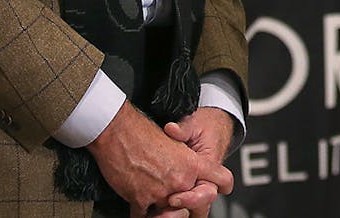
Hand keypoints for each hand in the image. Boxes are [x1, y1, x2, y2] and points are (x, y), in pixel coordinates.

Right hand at [88, 102, 232, 212]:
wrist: (117, 130)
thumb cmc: (142, 131)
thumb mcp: (175, 138)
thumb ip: (186, 159)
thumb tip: (191, 171)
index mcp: (193, 163)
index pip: (221, 179)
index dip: (222, 184)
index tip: (217, 188)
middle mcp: (181, 180)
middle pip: (190, 200)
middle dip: (180, 198)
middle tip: (171, 192)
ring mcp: (161, 192)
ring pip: (167, 209)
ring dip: (159, 203)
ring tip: (151, 189)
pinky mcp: (140, 199)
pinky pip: (144, 215)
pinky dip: (141, 210)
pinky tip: (138, 200)